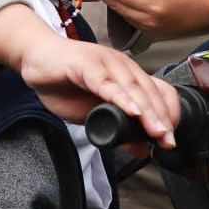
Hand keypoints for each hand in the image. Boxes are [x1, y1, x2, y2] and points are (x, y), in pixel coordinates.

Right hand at [0, 3, 179, 146]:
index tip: (170, 139)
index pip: (158, 93)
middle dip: (161, 119)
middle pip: (149, 93)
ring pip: (132, 88)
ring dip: (147, 111)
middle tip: (168, 141)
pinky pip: (106, 83)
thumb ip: (119, 128)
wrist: (37, 60)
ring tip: (157, 130)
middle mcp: (122, 66)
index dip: (168, 115)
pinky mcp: (86, 64)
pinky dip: (120, 97)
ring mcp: (105, 63)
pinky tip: (130, 111)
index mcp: (128, 75)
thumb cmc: (66, 83)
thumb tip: (142, 148)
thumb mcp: (96, 113)